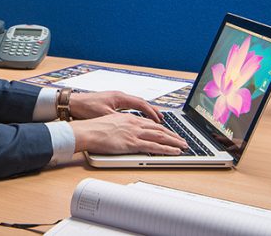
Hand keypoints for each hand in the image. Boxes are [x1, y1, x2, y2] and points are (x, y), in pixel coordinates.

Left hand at [69, 90, 163, 122]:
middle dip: (152, 111)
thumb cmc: (86, 108)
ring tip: (154, 118)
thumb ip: (119, 120)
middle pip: (141, 102)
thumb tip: (131, 125)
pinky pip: (128, 105)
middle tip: (162, 119)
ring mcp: (115, 98)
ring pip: (135, 103)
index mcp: (119, 97)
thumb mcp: (104, 115)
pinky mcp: (110, 101)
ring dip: (145, 111)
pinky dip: (136, 111)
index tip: (160, 121)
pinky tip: (138, 117)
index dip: (152, 113)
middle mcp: (119, 96)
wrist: (72, 103)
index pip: (141, 104)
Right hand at [69, 112, 187, 154]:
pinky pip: (154, 147)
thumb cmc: (93, 129)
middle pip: (159, 129)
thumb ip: (120, 127)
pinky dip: (167, 149)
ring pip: (160, 137)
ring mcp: (134, 133)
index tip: (170, 132)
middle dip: (173, 135)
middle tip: (182, 140)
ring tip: (184, 146)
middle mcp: (134, 123)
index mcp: (128, 118)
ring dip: (174, 141)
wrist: (86, 131)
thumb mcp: (109, 123)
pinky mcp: (132, 143)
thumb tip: (124, 133)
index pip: (150, 123)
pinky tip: (174, 151)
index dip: (162, 128)